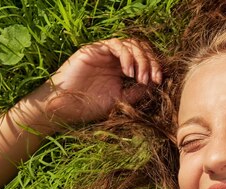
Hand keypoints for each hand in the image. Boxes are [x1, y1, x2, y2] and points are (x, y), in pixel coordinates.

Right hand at [38, 38, 161, 124]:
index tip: (159, 81)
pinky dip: (126, 56)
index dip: (155, 67)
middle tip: (153, 79)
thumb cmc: (90, 106)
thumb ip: (138, 91)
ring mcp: (105, 53)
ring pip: (131, 44)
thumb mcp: (121, 99)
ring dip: (140, 60)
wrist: (65, 107)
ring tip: (140, 78)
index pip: (145, 59)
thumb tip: (157, 83)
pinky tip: (128, 72)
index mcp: (122, 69)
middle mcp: (115, 59)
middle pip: (141, 49)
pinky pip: (116, 44)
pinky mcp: (94, 49)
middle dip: (151, 62)